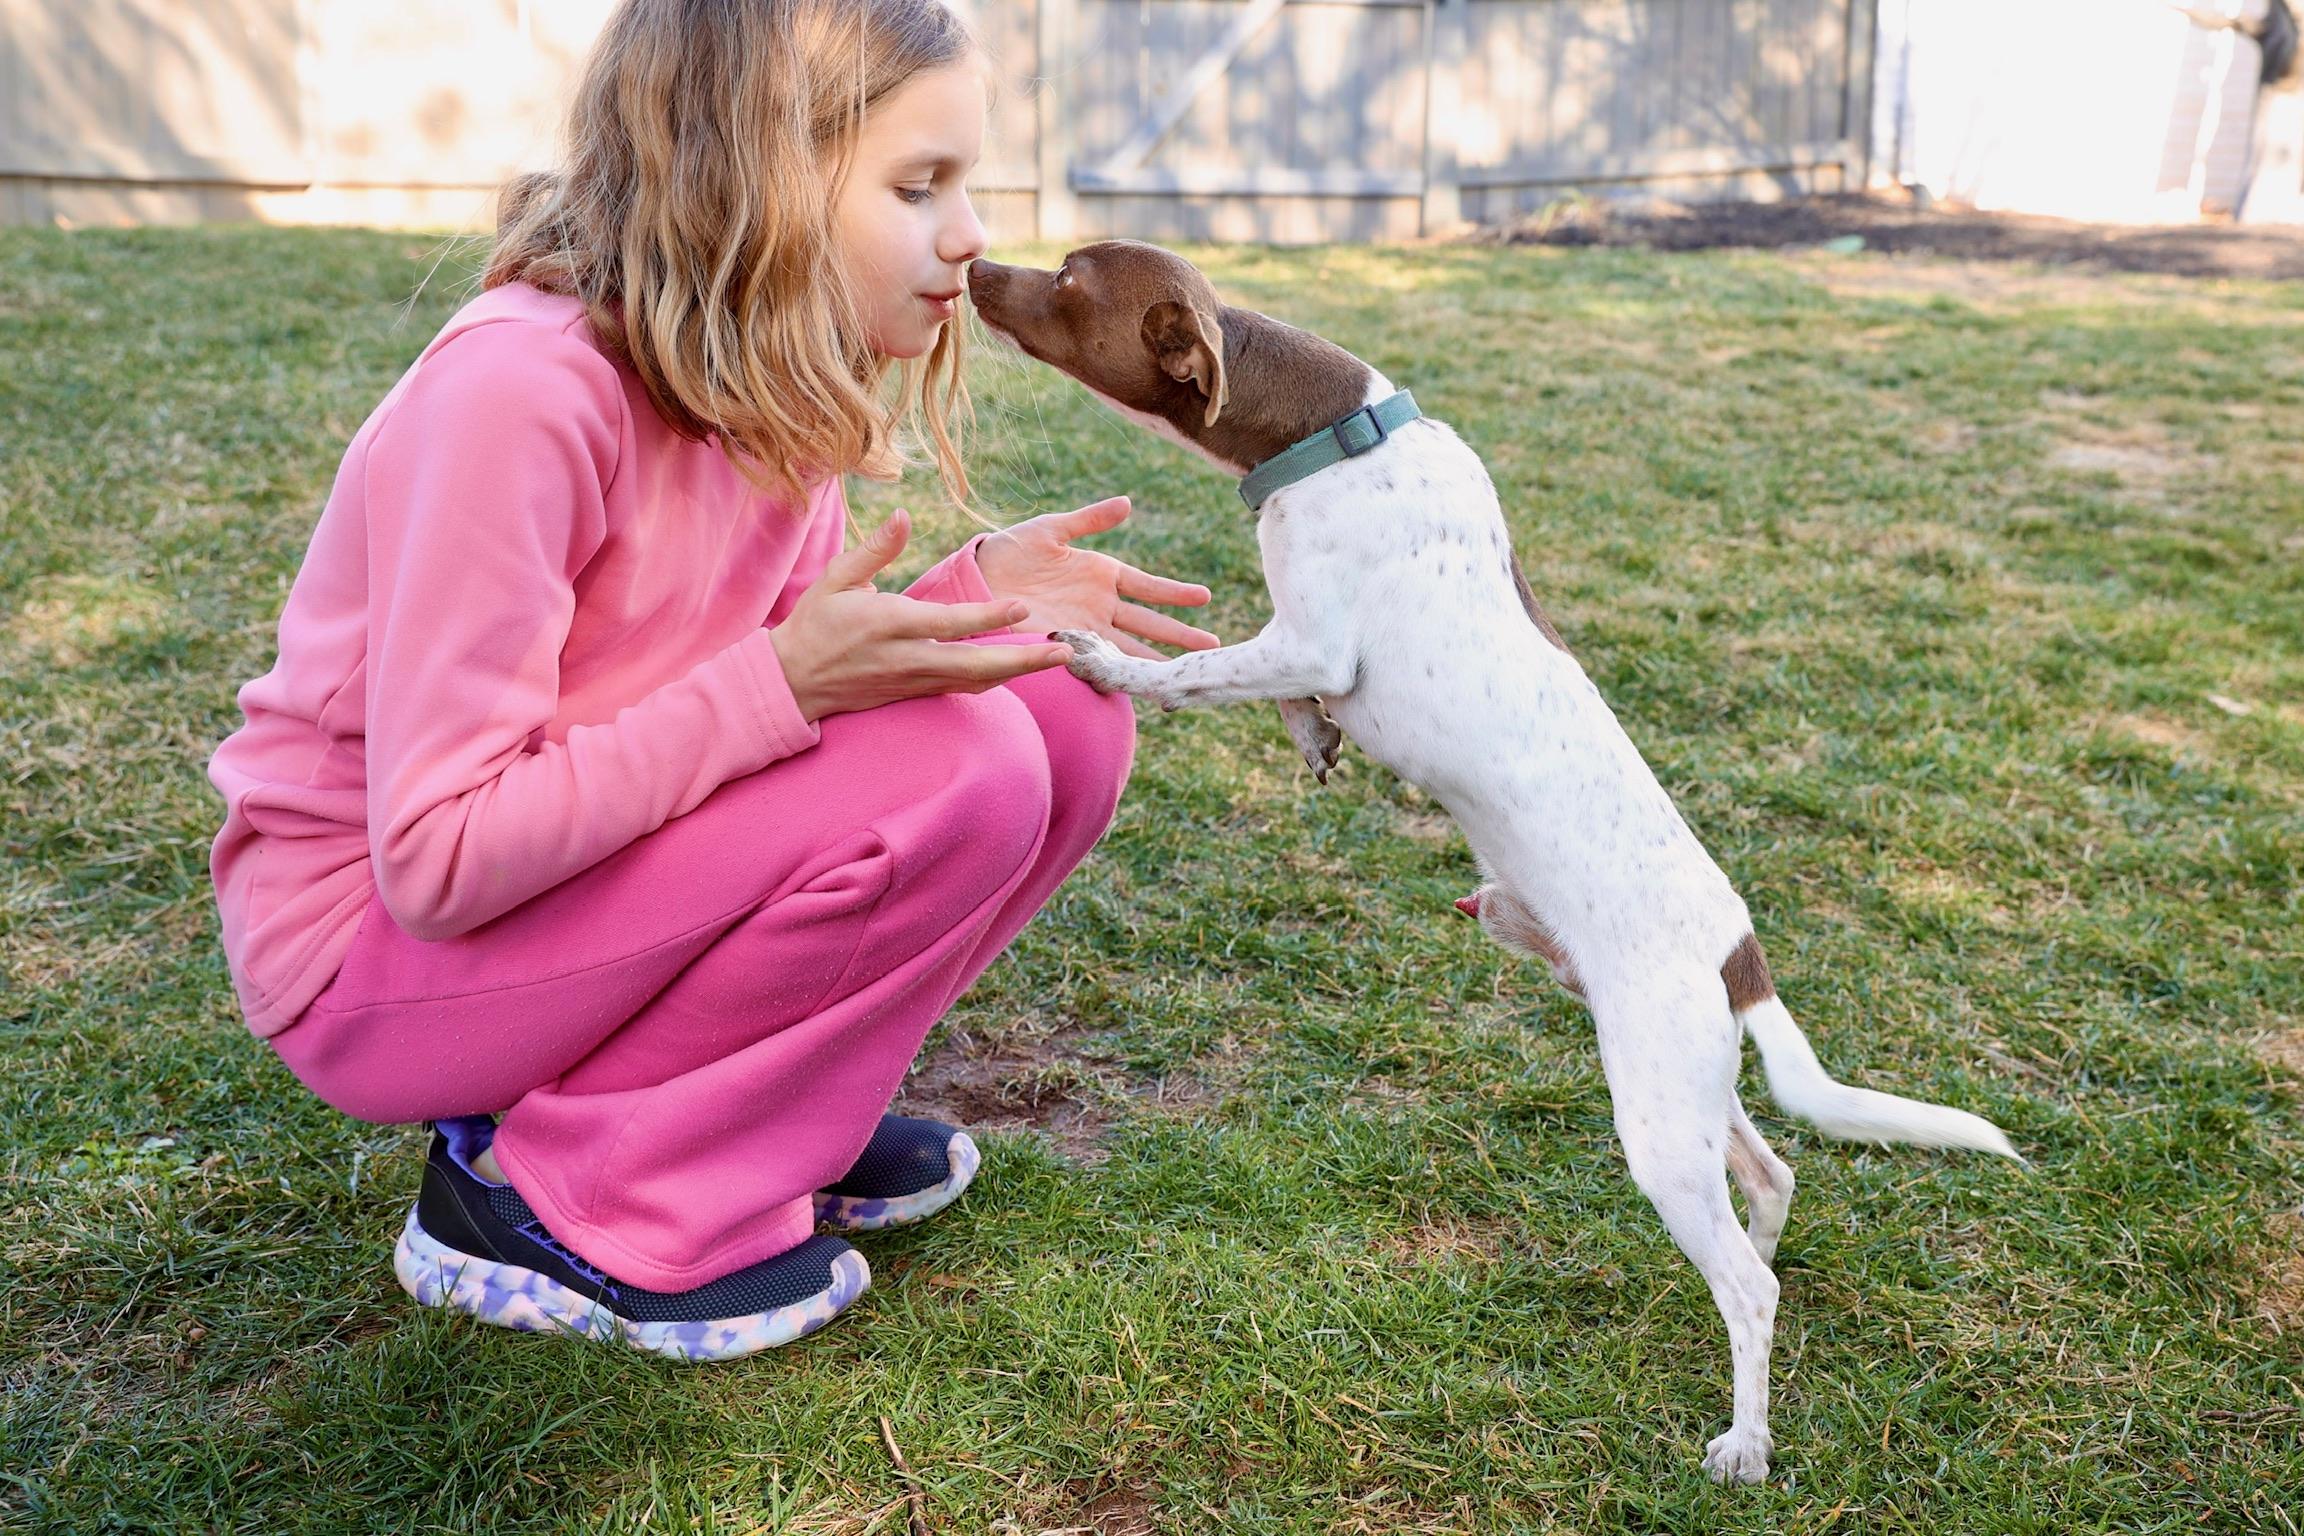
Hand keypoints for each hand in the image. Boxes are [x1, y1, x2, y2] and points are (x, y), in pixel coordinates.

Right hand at [769, 510, 1073, 722]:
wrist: (791, 683)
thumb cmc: (814, 624)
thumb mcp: (835, 579)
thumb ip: (874, 550)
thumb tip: (903, 515)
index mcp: (889, 624)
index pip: (949, 623)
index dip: (989, 618)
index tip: (1023, 607)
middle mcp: (907, 657)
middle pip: (974, 665)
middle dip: (1022, 660)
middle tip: (1064, 652)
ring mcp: (913, 681)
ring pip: (974, 682)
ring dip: (1018, 673)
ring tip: (1057, 661)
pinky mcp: (915, 694)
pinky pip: (962, 689)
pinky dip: (994, 680)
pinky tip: (1020, 670)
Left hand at [974, 495, 1218, 659]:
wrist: (976, 580)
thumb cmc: (1011, 550)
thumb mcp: (1051, 530)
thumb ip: (1089, 519)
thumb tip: (1127, 503)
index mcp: (1102, 574)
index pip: (1149, 587)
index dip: (1176, 594)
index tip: (1205, 598)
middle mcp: (1099, 606)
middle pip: (1148, 625)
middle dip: (1180, 636)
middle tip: (1212, 648)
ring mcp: (1084, 630)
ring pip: (1129, 649)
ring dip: (1155, 662)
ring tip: (1183, 676)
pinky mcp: (1063, 647)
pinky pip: (1096, 663)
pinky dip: (1116, 674)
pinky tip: (1136, 687)